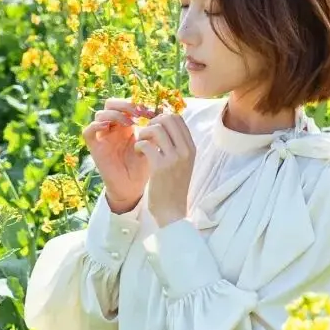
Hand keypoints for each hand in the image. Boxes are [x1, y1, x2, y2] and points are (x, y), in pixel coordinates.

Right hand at [82, 98, 157, 211]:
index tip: (151, 110)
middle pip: (112, 104)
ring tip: (130, 122)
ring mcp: (103, 137)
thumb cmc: (143, 166)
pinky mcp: (95, 148)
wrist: (133, 188)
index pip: (127, 104)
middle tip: (139, 112)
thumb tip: (164, 111)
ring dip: (115, 114)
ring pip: (101, 114)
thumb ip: (154, 129)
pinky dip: (96, 126)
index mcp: (127, 125)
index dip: (138, 104)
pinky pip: (88, 131)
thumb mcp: (151, 145)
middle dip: (125, 105)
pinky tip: (110, 127)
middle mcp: (113, 128)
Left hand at [133, 110, 195, 226]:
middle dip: (152, 123)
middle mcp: (185, 150)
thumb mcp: (182, 163)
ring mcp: (174, 158)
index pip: (178, 118)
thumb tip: (164, 124)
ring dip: (143, 134)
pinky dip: (138, 146)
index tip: (153, 130)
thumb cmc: (173, 187)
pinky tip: (139, 154)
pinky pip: (145, 144)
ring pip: (156, 128)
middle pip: (168, 119)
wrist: (172, 210)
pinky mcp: (160, 167)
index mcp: (191, 148)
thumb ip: (177, 145)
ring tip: (141, 146)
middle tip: (146, 136)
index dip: (161, 119)